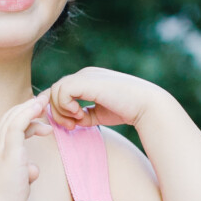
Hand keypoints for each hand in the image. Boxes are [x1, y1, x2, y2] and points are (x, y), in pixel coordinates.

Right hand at [0, 91, 52, 200]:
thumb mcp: (16, 183)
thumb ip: (24, 172)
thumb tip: (32, 169)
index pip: (8, 127)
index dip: (22, 116)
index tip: (36, 112)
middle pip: (9, 117)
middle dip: (26, 106)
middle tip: (42, 100)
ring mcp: (1, 149)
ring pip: (13, 118)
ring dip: (29, 107)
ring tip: (44, 102)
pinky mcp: (10, 153)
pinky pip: (17, 126)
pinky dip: (27, 114)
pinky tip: (37, 108)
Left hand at [48, 67, 162, 130]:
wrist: (147, 105)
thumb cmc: (127, 110)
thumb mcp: (100, 113)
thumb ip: (85, 115)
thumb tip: (72, 121)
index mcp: (87, 80)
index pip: (60, 91)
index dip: (59, 109)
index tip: (72, 125)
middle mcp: (84, 75)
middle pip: (54, 91)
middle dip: (57, 112)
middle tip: (72, 126)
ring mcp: (84, 76)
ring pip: (55, 90)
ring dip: (61, 110)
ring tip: (78, 120)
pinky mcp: (85, 81)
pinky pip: (62, 91)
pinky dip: (66, 106)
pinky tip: (80, 114)